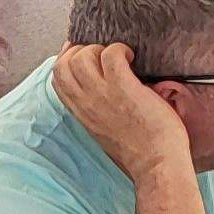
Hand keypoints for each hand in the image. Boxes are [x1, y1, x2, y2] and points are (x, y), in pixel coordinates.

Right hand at [50, 43, 191, 187]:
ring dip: (101, 49)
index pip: (57, 78)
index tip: (81, 52)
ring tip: (119, 58)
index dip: (66, 59)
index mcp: (81, 112)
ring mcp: (102, 94)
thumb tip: (103, 87)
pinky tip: (132, 58)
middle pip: (64, 63)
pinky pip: (111, 54)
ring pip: (83, 55)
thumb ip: (97, 109)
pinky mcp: (123, 87)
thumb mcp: (105, 129)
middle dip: (81, 51)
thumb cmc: (140, 149)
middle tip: (103, 55)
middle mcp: (86, 102)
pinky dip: (120, 49)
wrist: (157, 164)